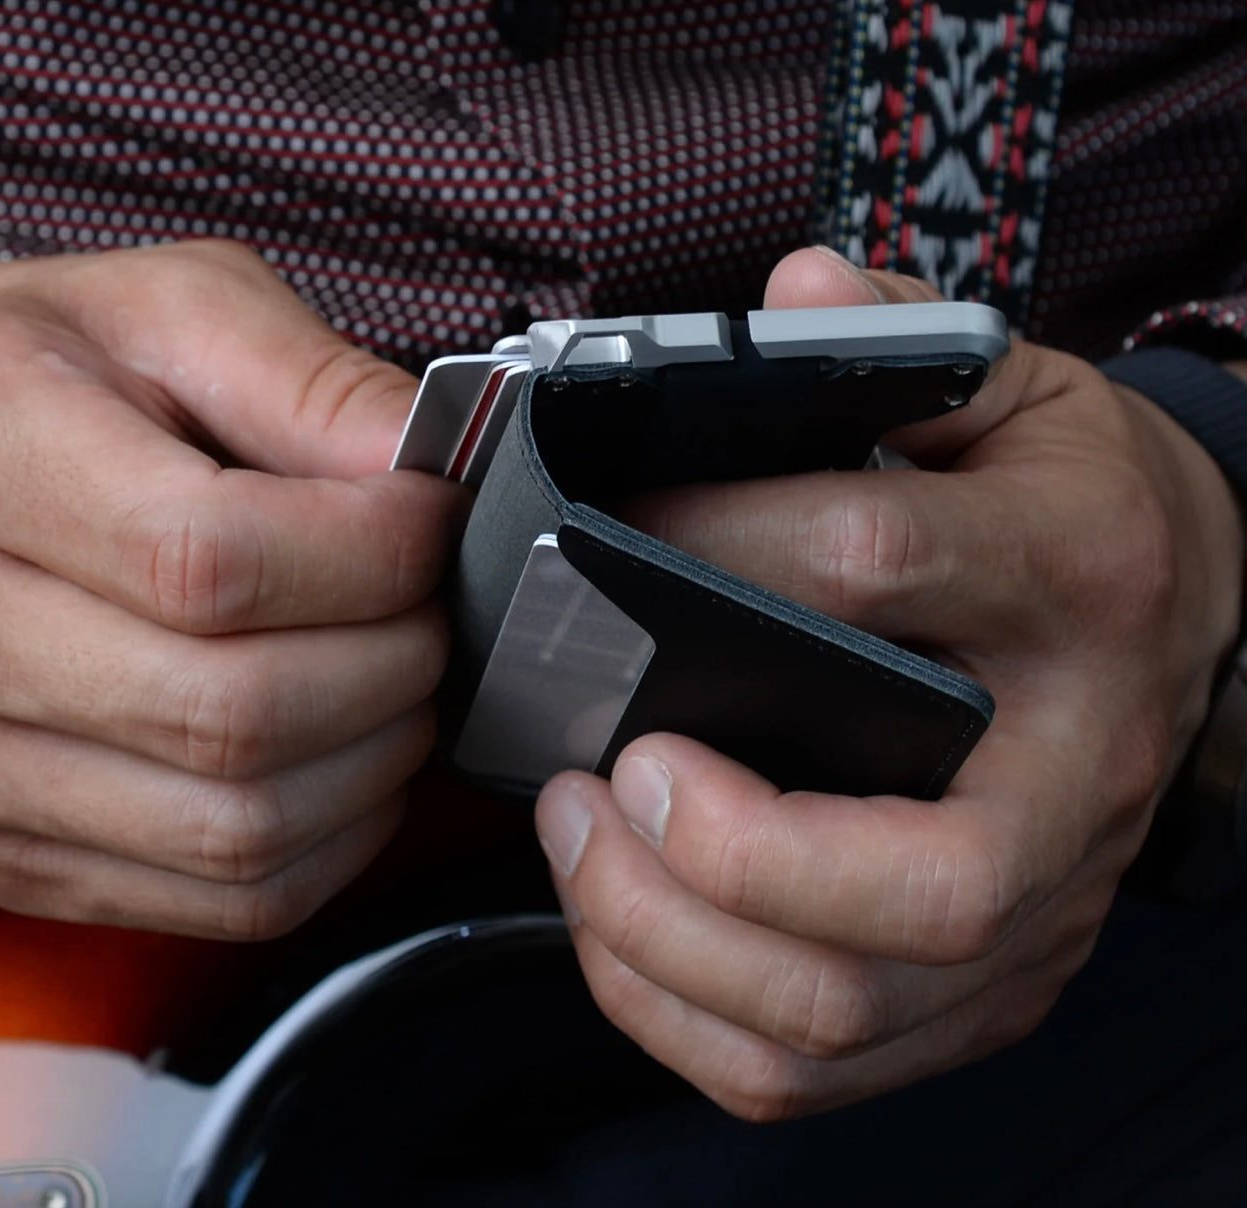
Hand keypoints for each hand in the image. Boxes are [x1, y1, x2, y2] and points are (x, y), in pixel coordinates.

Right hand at [0, 240, 465, 937]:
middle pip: (239, 712)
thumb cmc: (45, 381)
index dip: (372, 551)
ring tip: (395, 674)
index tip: (428, 518)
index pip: (212, 561)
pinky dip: (334, 841)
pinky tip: (347, 759)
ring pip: (242, 826)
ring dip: (376, 757)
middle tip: (426, 602)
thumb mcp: (172, 315)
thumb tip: (434, 466)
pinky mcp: (25, 849)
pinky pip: (225, 897)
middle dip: (395, 657)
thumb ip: (310, 383)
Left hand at [535, 247, 1245, 1118]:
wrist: (1192, 612)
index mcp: (1070, 574)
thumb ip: (891, 338)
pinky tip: (626, 935)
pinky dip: (693, 1022)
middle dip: (718, 852)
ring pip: (850, 1004)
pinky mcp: (1000, 981)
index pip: (876, 570)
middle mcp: (1071, 763)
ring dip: (673, 948)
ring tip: (583, 846)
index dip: (711, 555)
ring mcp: (1044, 899)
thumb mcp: (1011, 388)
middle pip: (910, 882)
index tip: (586, 559)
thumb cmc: (1075, 503)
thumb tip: (787, 295)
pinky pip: (828, 1064)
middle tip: (598, 777)